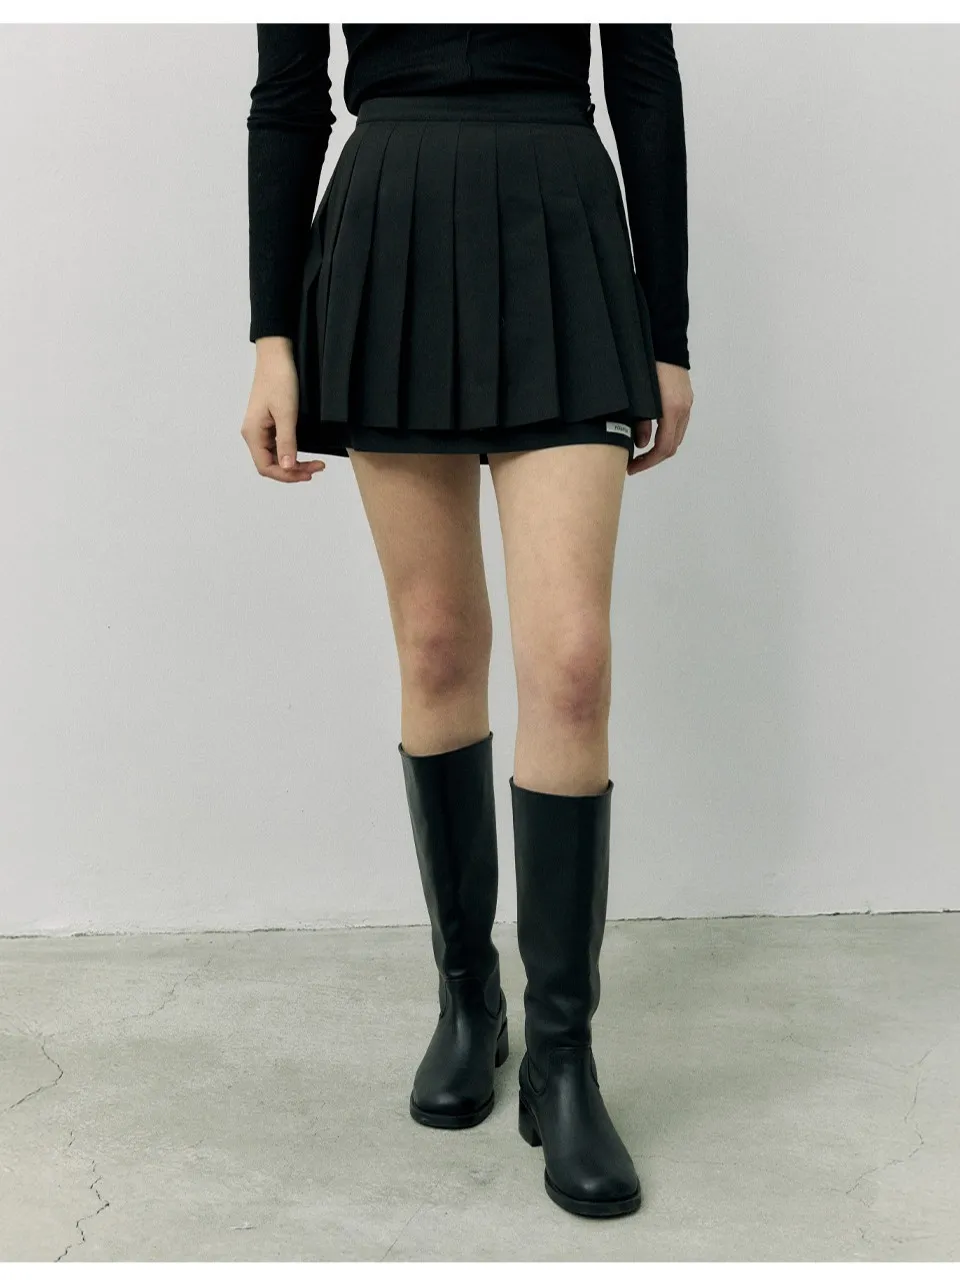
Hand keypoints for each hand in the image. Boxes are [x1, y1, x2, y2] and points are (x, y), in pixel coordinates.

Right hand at [240, 336, 325, 482]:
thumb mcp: (286, 413)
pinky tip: (304, 453)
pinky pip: (277, 446)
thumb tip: (288, 468)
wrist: (277, 355)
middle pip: (270, 464)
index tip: (308, 473)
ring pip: (275, 457)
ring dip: (293, 463)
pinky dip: (291, 452)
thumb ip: (287, 442)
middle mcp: (253, 434)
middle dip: (293, 471)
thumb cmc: (279, 380)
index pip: (266, 467)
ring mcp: (260, 429)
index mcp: (253, 434)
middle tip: (317, 468)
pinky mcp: (268, 423)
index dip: (286, 475)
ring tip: (314, 465)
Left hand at [626, 362, 693, 475]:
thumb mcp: (638, 396)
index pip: (663, 448)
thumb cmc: (647, 365)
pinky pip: (678, 424)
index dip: (647, 462)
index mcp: (672, 409)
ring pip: (676, 436)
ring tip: (641, 451)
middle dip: (653, 458)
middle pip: (672, 446)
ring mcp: (687, 403)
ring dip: (660, 447)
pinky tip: (651, 434)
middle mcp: (683, 409)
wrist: (664, 339)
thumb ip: (639, 421)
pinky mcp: (685, 398)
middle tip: (634, 464)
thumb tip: (640, 444)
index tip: (632, 467)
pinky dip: (665, 434)